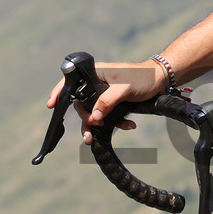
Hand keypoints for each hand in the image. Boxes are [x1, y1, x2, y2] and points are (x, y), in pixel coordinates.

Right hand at [45, 62, 160, 144]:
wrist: (162, 81)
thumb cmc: (143, 78)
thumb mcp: (125, 88)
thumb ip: (107, 101)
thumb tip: (94, 118)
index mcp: (96, 73)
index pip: (72, 81)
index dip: (59, 92)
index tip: (51, 105)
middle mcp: (97, 84)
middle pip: (81, 104)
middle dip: (85, 118)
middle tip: (93, 127)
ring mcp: (105, 94)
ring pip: (93, 113)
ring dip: (95, 126)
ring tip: (93, 140)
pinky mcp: (114, 103)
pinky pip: (108, 116)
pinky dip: (115, 123)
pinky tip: (129, 125)